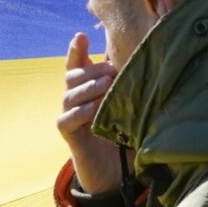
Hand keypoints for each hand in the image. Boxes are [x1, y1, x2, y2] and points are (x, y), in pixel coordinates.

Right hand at [58, 32, 123, 195]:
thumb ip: (126, 83)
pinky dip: (79, 112)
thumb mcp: (126, 104)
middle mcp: (74, 100)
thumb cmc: (122, 132)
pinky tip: (93, 109)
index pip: (76, 64)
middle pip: (72, 76)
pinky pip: (66, 120)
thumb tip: (142, 54)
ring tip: (107, 84)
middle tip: (112, 70)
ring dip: (88, 87)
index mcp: (87, 89)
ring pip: (68, 95)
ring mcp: (69, 117)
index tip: (81, 35)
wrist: (115, 171)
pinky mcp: (69, 137)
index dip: (76, 50)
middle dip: (91, 69)